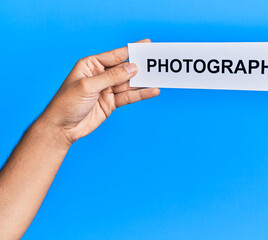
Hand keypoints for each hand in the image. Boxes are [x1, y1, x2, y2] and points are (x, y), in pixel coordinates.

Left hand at [40, 39, 159, 145]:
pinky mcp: (112, 102)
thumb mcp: (88, 87)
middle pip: (124, 69)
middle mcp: (100, 75)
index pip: (114, 56)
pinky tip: (152, 91)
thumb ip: (112, 77)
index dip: (131, 50)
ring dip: (142, 82)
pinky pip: (129, 96)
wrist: (61, 128)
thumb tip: (132, 67)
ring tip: (158, 78)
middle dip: (139, 67)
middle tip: (156, 62)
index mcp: (91, 65)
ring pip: (129, 84)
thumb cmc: (66, 103)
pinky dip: (140, 94)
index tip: (146, 45)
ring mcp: (107, 89)